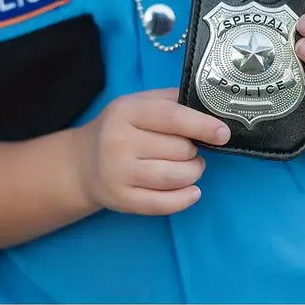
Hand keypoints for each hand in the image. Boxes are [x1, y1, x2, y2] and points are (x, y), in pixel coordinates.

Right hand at [72, 88, 230, 215]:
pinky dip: (185, 199)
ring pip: (174, 177)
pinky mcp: (121, 199)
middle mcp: (118, 141)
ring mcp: (118, 173)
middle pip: (178, 150)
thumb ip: (172, 100)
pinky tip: (192, 191)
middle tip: (192, 150)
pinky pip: (163, 204)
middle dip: (194, 151)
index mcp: (126, 111)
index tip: (223, 133)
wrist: (82, 163)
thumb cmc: (121, 128)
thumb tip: (211, 103)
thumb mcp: (139, 103)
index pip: (172, 118)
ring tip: (192, 167)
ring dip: (193, 173)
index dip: (202, 126)